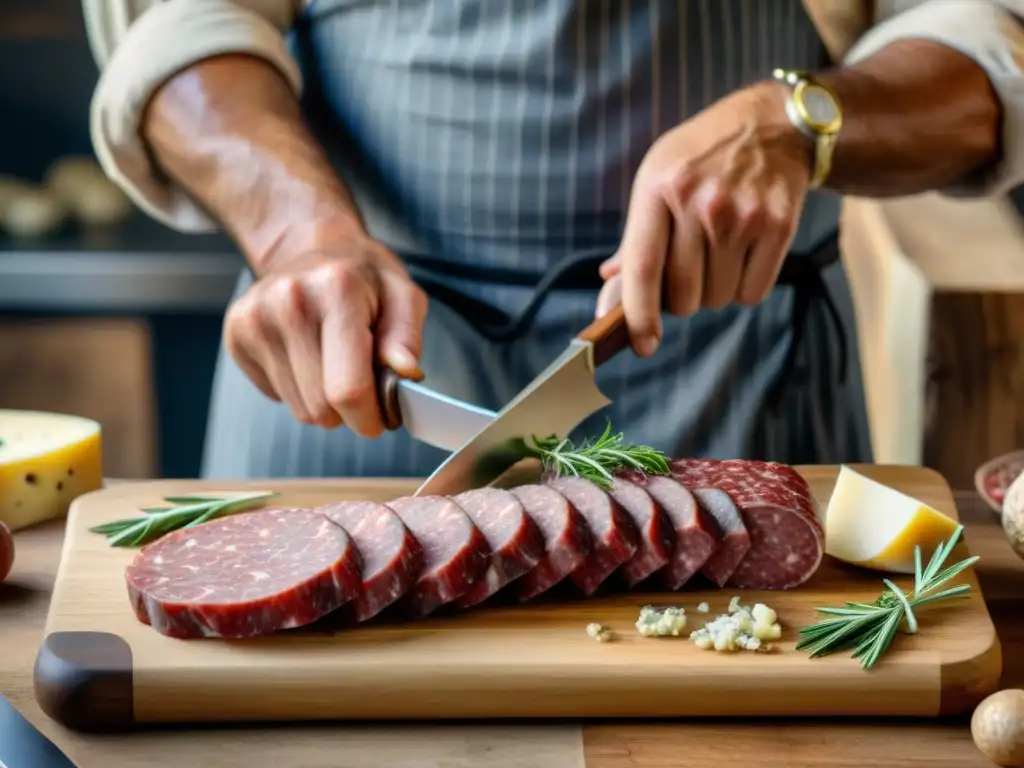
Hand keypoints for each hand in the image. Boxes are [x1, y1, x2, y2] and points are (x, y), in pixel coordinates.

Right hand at [223, 227, 427, 436]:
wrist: (311, 247)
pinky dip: (297, 389)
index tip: (380, 419)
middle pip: (321, 407)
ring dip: (323, 401)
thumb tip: (406, 372)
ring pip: (298, 408)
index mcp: (337, 290)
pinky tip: (306, 356)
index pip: (347, 389)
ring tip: (332, 362)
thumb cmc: (363, 278)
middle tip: (360, 381)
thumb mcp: (402, 295)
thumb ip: (406, 336)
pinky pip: (275, 396)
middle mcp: (289, 301)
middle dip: (348, 410)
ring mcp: (255, 318)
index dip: (368, 418)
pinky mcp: (236, 334)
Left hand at [596, 82, 812, 355]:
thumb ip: (634, 240)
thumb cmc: (700, 159)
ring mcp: (742, 215)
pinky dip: (745, 288)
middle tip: (690, 268)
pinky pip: (753, 293)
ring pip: (718, 299)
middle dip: (682, 298)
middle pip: (684, 296)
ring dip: (715, 291)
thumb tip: (610, 293)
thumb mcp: (655, 180)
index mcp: (659, 190)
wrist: (771, 125)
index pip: (643, 268)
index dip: (638, 315)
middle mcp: (700, 203)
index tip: (642, 345)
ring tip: (719, 251)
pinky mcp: (779, 225)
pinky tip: (744, 254)